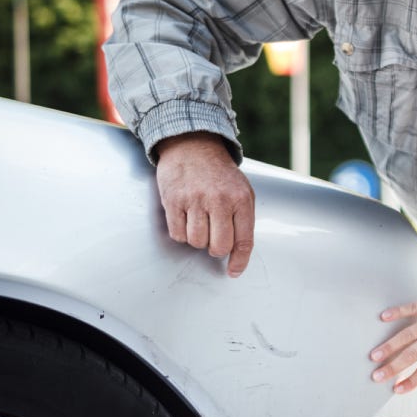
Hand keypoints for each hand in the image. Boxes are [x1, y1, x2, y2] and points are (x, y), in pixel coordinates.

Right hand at [154, 132, 254, 276]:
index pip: (244, 240)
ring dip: (198, 239)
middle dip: (216, 248)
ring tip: (200, 222)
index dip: (239, 261)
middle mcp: (219, 200)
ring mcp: (195, 200)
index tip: (234, 271)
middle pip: (218, 246)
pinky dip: (181, 233)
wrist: (192, 145)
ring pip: (196, 242)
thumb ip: (243, 218)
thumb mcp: (242, 190)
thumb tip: (238, 252)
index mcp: (241, 199)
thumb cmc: (219, 173)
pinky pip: (177, 234)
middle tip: (214, 237)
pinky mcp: (173, 201)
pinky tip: (185, 218)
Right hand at [368, 288, 416, 396]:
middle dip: (392, 366)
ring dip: (389, 344)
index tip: (398, 389)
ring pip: (407, 333)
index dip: (411, 380)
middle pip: (411, 353)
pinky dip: (398, 311)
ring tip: (374, 354)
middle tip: (376, 375)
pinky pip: (412, 308)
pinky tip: (383, 317)